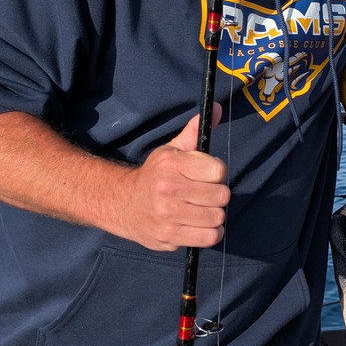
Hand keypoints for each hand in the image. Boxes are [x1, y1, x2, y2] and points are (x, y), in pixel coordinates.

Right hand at [112, 103, 229, 251]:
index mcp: (172, 165)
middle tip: (205, 195)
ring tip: (202, 210)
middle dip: (217, 196)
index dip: (217, 173)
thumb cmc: (155, 176)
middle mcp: (169, 189)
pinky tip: (199, 225)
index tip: (206, 175)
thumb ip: (195, 132)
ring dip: (215, 215)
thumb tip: (217, 108)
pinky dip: (210, 233)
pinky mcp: (169, 237)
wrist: (123, 205)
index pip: (218, 170)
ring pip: (217, 217)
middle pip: (221, 195)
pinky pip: (208, 238)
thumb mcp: (171, 151)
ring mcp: (168, 215)